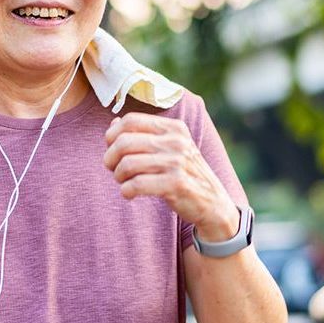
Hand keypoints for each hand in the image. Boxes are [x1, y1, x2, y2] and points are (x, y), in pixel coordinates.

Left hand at [103, 112, 238, 241]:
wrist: (213, 202)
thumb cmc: (184, 173)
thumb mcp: (170, 148)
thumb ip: (143, 134)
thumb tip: (114, 123)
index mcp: (173, 127)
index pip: (130, 120)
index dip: (112, 135)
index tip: (111, 149)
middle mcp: (176, 141)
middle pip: (124, 142)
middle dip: (110, 158)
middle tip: (113, 170)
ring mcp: (177, 162)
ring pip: (127, 164)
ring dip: (118, 176)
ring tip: (124, 182)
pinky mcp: (176, 184)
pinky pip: (136, 184)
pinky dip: (126, 191)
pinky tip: (130, 194)